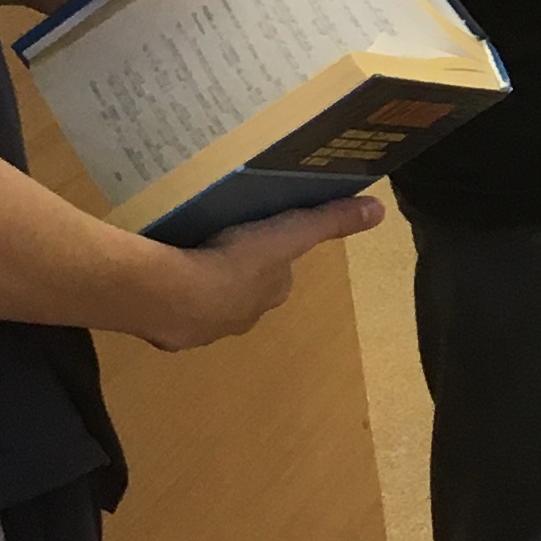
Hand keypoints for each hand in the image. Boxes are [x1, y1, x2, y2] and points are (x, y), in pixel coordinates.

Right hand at [139, 194, 380, 350]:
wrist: (175, 298)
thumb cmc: (237, 263)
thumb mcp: (291, 233)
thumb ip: (330, 221)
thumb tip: (379, 210)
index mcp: (270, 294)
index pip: (276, 273)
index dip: (270, 252)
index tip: (256, 231)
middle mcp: (243, 316)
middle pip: (244, 287)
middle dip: (234, 268)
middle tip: (217, 237)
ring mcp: (205, 326)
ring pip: (208, 299)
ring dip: (201, 281)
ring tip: (185, 252)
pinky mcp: (171, 330)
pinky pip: (174, 308)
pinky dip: (172, 294)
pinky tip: (161, 275)